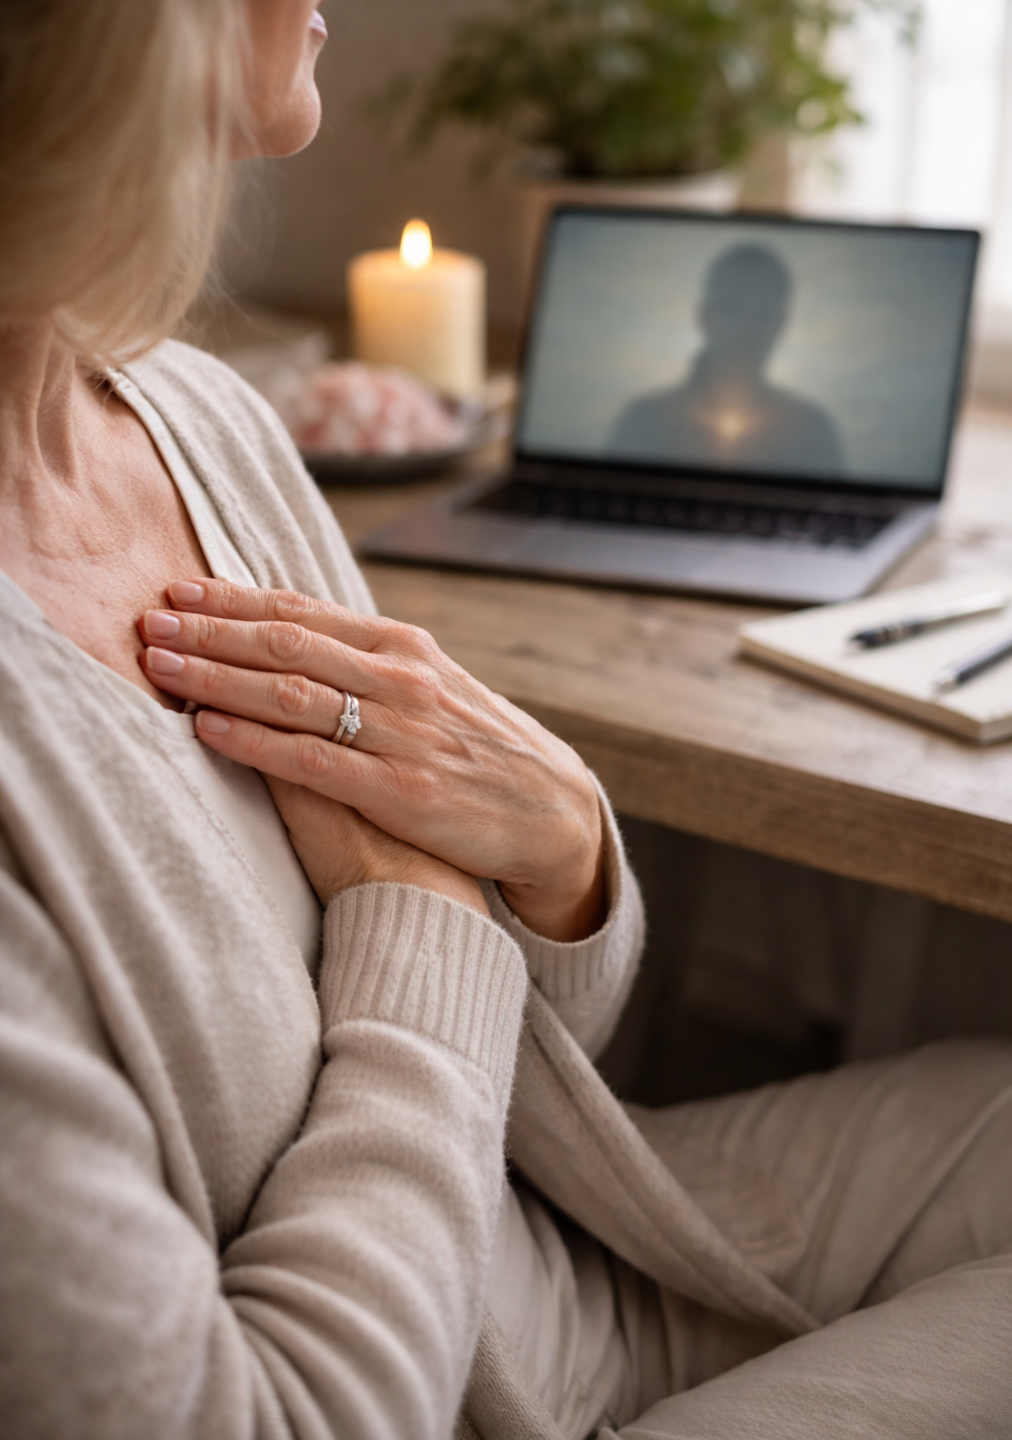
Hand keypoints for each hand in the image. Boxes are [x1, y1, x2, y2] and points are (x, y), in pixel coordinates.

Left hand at [138, 580, 604, 940]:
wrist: (551, 810)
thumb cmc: (479, 747)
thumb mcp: (432, 684)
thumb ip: (367, 660)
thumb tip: (294, 635)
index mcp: (404, 645)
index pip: (303, 611)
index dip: (233, 599)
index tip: (177, 591)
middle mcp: (400, 677)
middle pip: (286, 643)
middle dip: (210, 630)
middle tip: (146, 621)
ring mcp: (401, 733)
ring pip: (290, 693)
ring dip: (217, 676)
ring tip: (160, 666)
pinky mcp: (400, 790)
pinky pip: (311, 760)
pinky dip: (253, 740)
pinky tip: (207, 728)